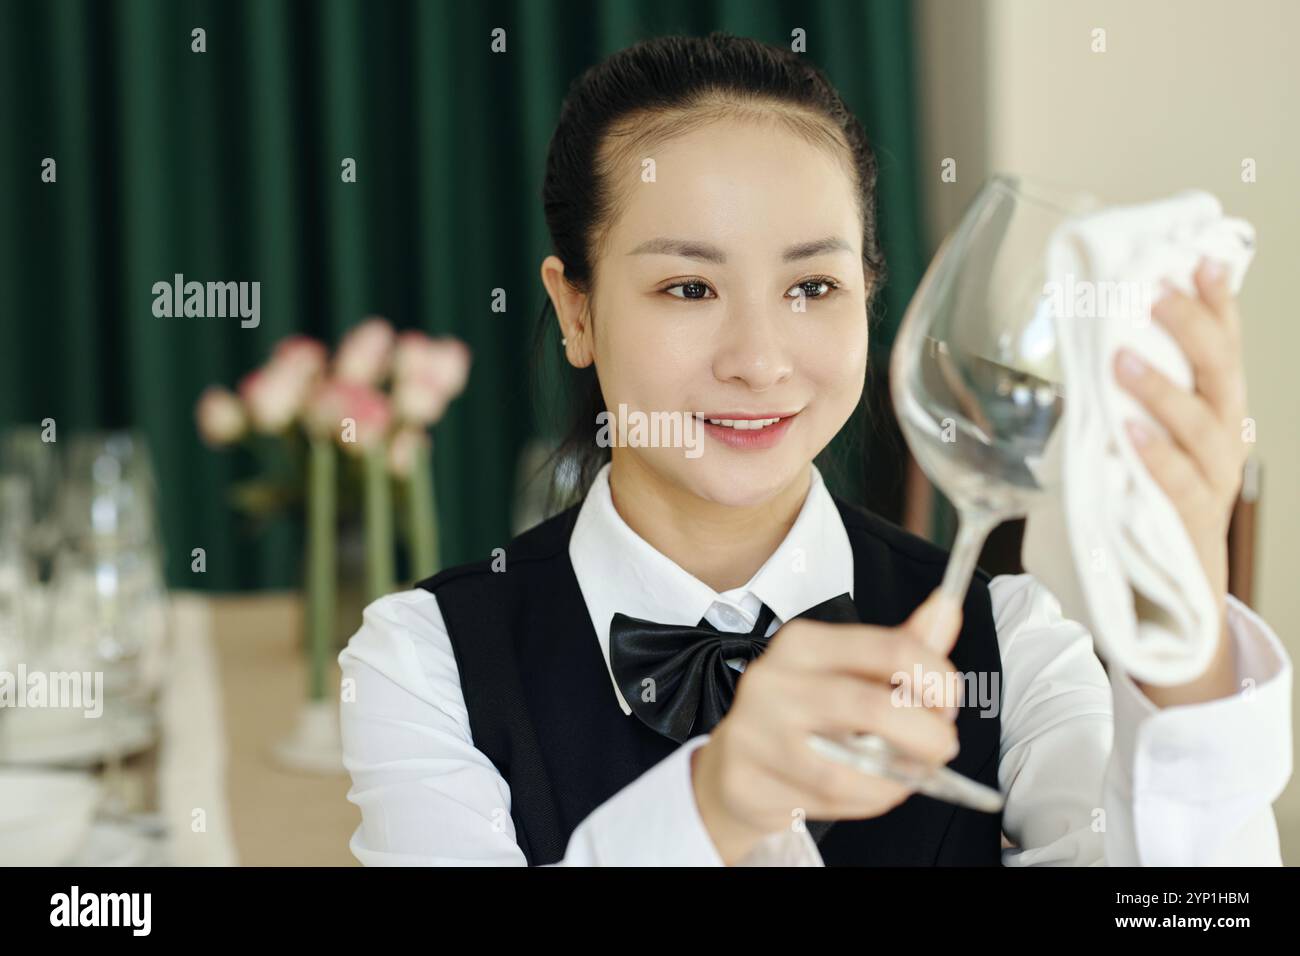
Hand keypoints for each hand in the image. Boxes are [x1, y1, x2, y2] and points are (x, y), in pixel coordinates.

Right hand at [691, 589, 962, 863]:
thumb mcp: (847, 670)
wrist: (735, 765)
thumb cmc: (801, 713)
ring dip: (901, 777)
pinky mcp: (748, 780)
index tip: (948, 702)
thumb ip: (902, 645)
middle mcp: (773, 680)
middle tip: (941, 746)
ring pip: (855, 766)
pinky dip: (871, 799)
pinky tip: (872, 790)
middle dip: (929, 736)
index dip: (938, 681)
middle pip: (876, 709)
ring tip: (909, 773)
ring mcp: (756, 732)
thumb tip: (947, 607)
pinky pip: (833, 798)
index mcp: (802, 643)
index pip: (892, 649)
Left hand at [1113, 257, 1246, 700]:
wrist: (1169, 597)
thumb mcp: (1132, 440)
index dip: (1216, 302)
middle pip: (1220, 372)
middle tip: (1157, 292)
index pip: (1220, 346)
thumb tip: (1085, 340)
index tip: (1199, 259)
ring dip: (1162, 388)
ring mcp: (1214, 482)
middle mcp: (1223, 439)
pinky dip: (1156, 455)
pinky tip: (1132, 433)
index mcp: (1212, 410)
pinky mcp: (1193, 523)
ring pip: (1201, 424)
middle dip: (1193, 327)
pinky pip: (1178, 484)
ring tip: (1122, 359)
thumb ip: (1120, 398)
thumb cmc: (1142, 506)